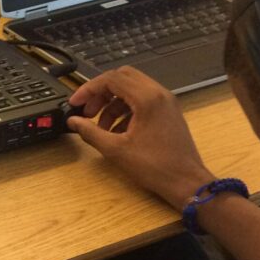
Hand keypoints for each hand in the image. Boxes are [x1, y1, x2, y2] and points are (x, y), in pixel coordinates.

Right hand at [68, 66, 214, 209]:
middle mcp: (159, 94)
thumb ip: (90, 132)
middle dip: (101, 92)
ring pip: (132, 88)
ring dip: (112, 102)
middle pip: (123, 77)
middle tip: (88, 110)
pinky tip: (117, 131)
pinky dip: (125, 109)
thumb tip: (73, 121)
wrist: (186, 181)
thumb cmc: (154, 166)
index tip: (76, 103)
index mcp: (147, 99)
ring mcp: (166, 102)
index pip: (111, 79)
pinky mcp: (168, 111)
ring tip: (101, 126)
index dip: (88, 89)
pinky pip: (143, 100)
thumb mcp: (116, 150)